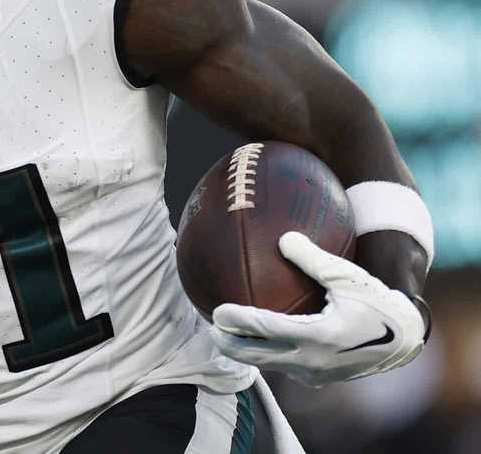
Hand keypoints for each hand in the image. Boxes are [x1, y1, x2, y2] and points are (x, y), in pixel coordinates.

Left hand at [210, 231, 425, 386]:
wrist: (404, 338)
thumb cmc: (375, 301)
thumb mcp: (347, 275)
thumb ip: (313, 259)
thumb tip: (283, 237)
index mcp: (320, 336)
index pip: (268, 329)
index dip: (239, 321)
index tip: (217, 312)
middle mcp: (314, 360)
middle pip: (259, 356)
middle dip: (230, 344)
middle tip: (210, 328)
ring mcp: (316, 373)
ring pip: (270, 365)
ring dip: (246, 352)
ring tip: (224, 335)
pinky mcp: (318, 378)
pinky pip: (284, 366)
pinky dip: (266, 354)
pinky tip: (254, 339)